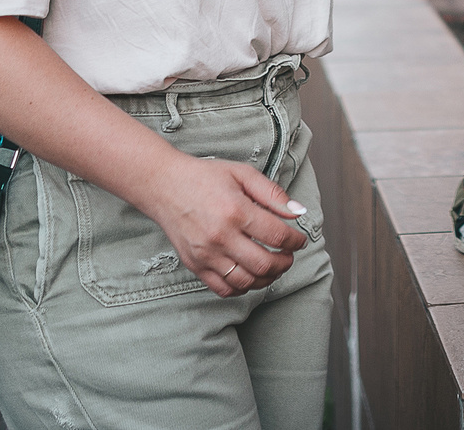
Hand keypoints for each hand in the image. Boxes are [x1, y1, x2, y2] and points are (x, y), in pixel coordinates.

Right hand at [147, 152, 310, 297]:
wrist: (164, 186)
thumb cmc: (204, 177)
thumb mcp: (243, 174)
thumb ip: (273, 194)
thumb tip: (298, 212)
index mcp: (236, 211)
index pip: (277, 236)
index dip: (295, 241)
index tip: (299, 240)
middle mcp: (221, 236)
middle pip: (264, 264)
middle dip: (284, 263)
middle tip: (288, 256)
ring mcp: (206, 255)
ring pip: (246, 281)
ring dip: (267, 279)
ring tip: (272, 267)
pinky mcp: (195, 265)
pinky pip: (223, 289)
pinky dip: (242, 288)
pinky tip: (250, 275)